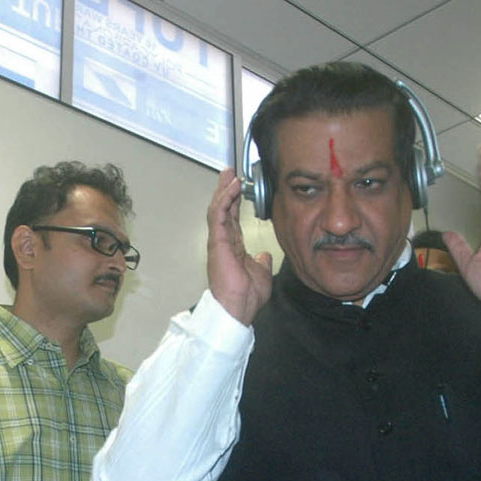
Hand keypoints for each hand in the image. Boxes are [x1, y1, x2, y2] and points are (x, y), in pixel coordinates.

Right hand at [207, 168, 272, 324]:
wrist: (238, 308)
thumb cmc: (246, 296)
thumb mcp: (261, 274)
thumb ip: (261, 262)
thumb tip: (264, 256)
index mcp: (233, 248)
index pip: (232, 219)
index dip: (234, 202)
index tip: (236, 186)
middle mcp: (223, 242)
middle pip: (223, 209)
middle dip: (226, 190)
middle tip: (229, 173)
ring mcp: (218, 241)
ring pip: (218, 209)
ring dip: (224, 190)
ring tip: (230, 175)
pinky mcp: (216, 241)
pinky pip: (219, 215)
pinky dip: (225, 199)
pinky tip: (232, 187)